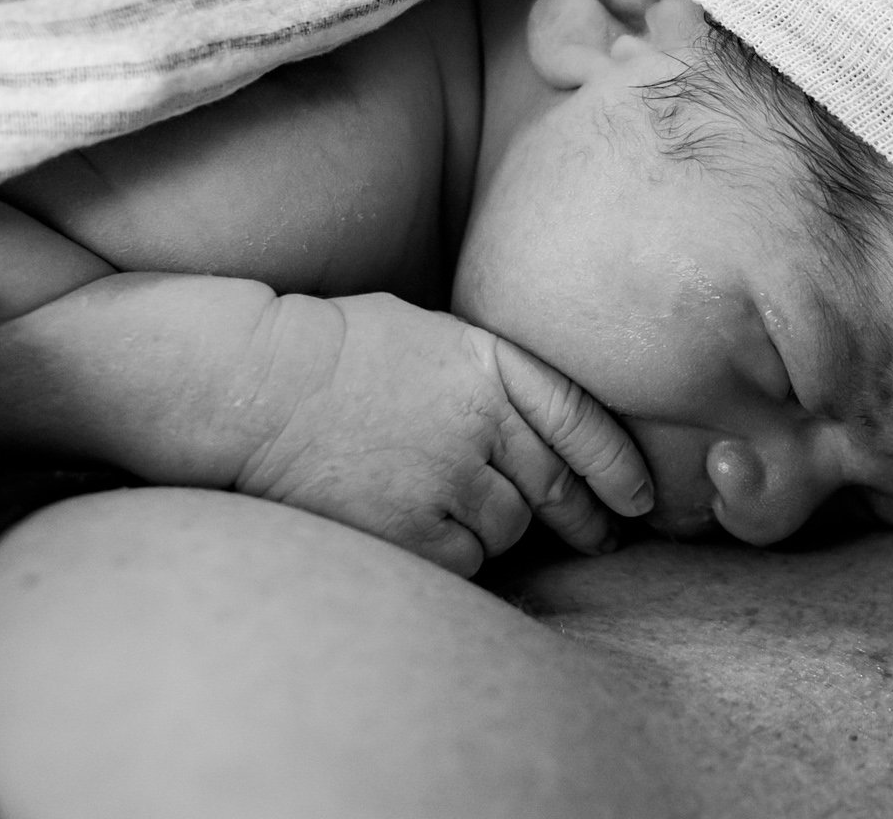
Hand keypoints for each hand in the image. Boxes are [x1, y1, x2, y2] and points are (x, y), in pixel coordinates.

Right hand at [236, 295, 654, 575]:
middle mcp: (479, 420)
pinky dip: (457, 555)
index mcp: (489, 364)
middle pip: (555, 485)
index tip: (640, 497)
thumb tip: (537, 427)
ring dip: (499, 530)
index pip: (582, 419)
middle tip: (599, 537)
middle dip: (583, 518)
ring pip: (509, 528)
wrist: (252, 384)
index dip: (620, 464)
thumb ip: (492, 377)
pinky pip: (465, 559)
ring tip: (459, 514)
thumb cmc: (336, 351)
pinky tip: (427, 533)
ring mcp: (446, 476)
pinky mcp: (408, 526)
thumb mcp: (432, 334)